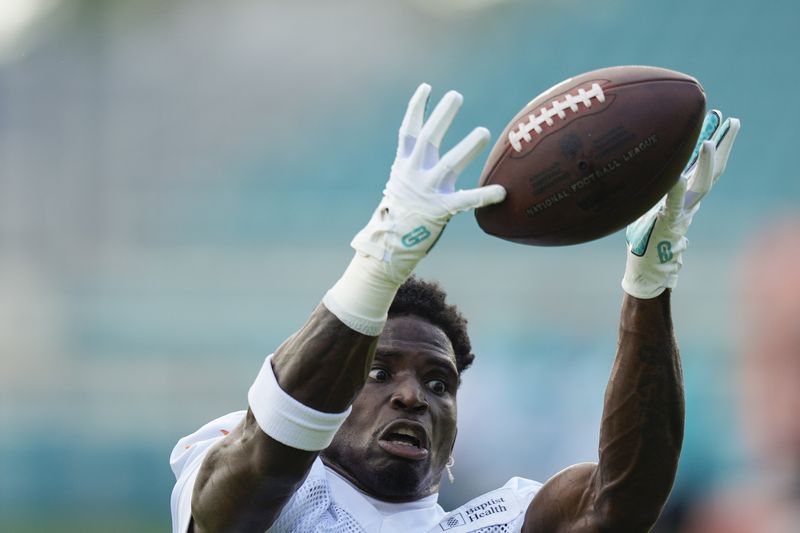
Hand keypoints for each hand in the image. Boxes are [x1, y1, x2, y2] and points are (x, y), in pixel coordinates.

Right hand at [351, 83, 505, 283]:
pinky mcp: (439, 210)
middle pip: (428, 137)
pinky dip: (484, 195)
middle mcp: (414, 174)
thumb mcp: (401, 186)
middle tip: (456, 96)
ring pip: (449, 163)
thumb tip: (428, 153)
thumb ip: (416, 169)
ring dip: (467, 147)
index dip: (417, 108)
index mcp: (404, 166)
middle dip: (442, 115)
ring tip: (483, 131)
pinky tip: (501, 191)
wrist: (387, 248)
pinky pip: (466, 201)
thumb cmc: (398, 216)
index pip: (409, 131)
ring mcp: (426, 191)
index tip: (426, 87)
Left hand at [622, 110, 740, 298]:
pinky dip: (675, 188)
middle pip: (713, 171)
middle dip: (724, 145)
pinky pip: (673, 202)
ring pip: (702, 185)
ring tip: (710, 141)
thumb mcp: (648, 209)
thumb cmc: (644, 241)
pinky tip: (676, 174)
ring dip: (707, 163)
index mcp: (685, 199)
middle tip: (733, 121)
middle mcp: (688, 203)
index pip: (704, 169)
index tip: (718, 123)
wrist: (646, 272)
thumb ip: (654, 193)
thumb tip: (648, 172)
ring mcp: (681, 213)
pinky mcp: (668, 223)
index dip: (713, 147)